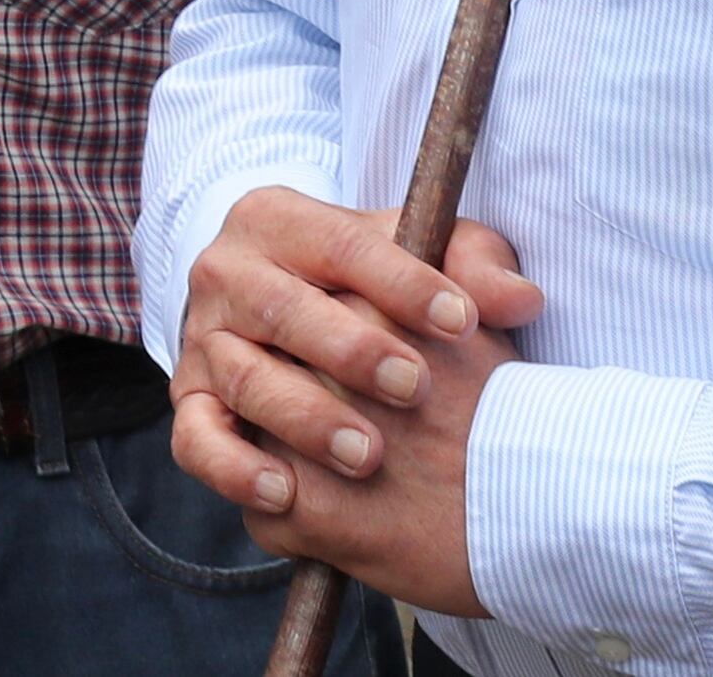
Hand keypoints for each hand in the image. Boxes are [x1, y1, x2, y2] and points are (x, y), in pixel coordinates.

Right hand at [168, 186, 543, 618]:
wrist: (278, 312)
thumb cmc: (365, 282)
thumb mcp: (415, 256)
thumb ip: (473, 266)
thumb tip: (522, 299)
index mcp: (276, 219)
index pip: (342, 244)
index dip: (403, 282)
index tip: (462, 322)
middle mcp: (227, 273)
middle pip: (282, 307)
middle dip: (350, 349)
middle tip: (414, 387)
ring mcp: (204, 341)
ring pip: (244, 377)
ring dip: (305, 417)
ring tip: (367, 455)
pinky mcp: (190, 403)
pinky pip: (196, 439)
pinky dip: (233, 468)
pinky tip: (284, 492)